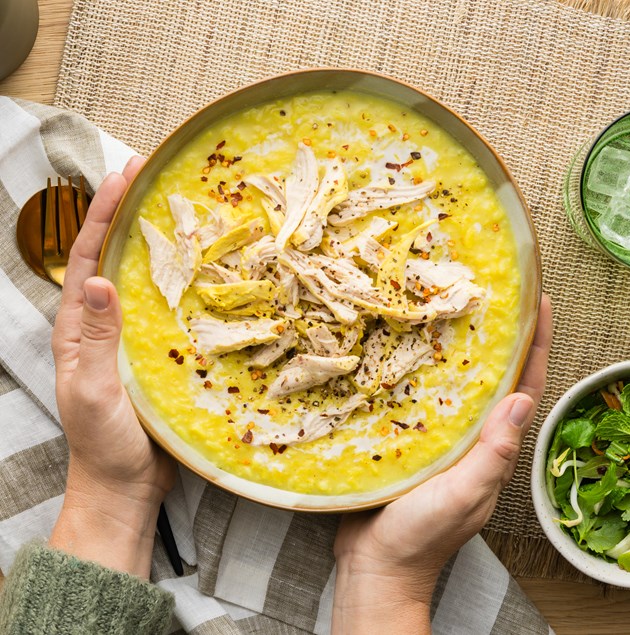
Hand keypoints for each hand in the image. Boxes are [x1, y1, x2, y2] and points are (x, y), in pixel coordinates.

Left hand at [50, 158, 174, 576]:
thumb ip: (94, 340)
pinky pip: (170, 308)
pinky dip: (183, 283)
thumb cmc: (103, 443)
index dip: (103, 213)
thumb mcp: (91, 392)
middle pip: (115, 256)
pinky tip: (205, 271)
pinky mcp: (157, 352)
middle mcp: (104, 324)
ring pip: (145, 279)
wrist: (126, 483)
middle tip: (156, 176)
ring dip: (159, 242)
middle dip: (130, 213)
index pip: (87, 256)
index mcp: (78, 327)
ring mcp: (132, 337)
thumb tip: (99, 281)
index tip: (124, 174)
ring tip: (184, 210)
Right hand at [332, 295, 552, 633]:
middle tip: (492, 295)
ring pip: (456, 383)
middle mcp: (471, 436)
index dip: (537, 345)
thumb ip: (492, 456)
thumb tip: (521, 401)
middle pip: (494, 378)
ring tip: (449, 308)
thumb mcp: (463, 496)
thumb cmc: (421, 536)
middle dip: (501, 337)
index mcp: (491, 448)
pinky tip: (403, 347)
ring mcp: (440, 436)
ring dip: (460, 347)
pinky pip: (420, 396)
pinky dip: (418, 369)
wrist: (376, 562)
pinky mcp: (407, 436)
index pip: (524, 388)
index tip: (540, 305)